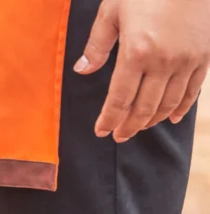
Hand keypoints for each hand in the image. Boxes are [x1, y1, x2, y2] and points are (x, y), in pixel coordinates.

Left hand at [74, 0, 209, 141]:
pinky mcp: (204, 56)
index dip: (109, 120)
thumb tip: (81, 71)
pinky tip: (172, 118)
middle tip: (118, 136)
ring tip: (138, 127)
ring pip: (168, 104)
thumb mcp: (112, 11)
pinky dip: (181, 108)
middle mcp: (163, 62)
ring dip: (152, 120)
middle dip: (128, 126)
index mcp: (136, 53)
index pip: (119, 99)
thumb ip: (97, 44)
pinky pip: (193, 91)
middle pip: (144, 108)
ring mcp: (187, 60)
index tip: (101, 131)